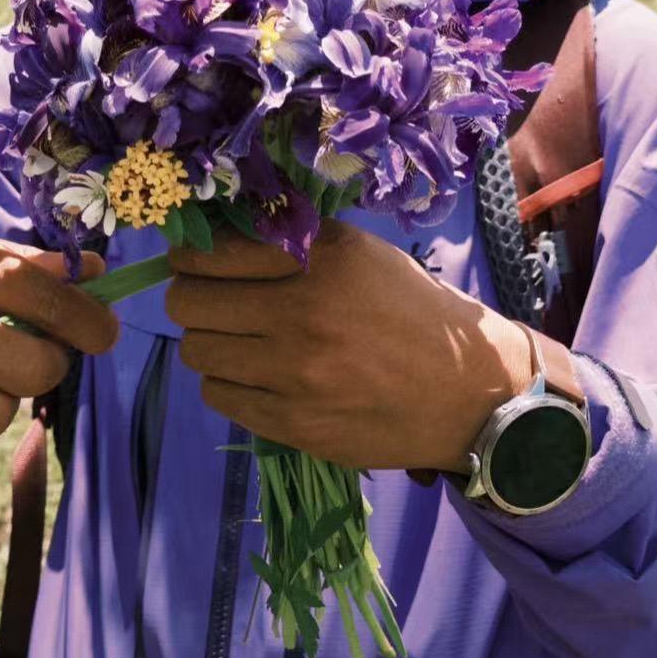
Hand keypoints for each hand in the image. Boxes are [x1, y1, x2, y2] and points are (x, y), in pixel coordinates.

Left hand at [165, 221, 531, 472]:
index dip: (190, 255)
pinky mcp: (292, 423)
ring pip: (197, 352)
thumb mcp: (363, 255)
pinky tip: (259, 375)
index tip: (192, 261)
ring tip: (240, 340)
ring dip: (210, 342)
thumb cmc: (413, 312)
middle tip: (211, 300)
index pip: (212, 252)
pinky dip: (229, 383)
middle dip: (192, 297)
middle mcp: (303, 313)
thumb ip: (294, 241)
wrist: (468, 393)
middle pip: (189, 303)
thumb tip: (215, 234)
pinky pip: (219, 396)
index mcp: (322, 260)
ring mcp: (294, 374)